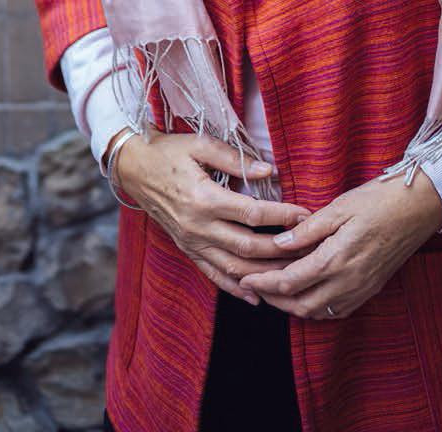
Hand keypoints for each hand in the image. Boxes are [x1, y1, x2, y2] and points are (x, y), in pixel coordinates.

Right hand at [114, 131, 310, 303]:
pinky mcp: (187, 250)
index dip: (281, 216)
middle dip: (281, 250)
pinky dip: (235, 289)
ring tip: (290, 275)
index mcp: (203, 199)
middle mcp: (198, 227)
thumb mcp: (199, 145)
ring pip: (233, 268)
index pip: (251, 214)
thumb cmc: (168, 153)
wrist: (134, 169)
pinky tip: (256, 297)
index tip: (305, 215)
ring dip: (263, 275)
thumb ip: (234, 159)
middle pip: (246, 247)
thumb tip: (268, 171)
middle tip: (307, 248)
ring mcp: (191, 243)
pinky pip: (213, 275)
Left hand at [238, 170, 441, 319]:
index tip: (245, 276)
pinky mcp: (370, 289)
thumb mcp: (339, 207)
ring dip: (292, 305)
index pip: (289, 281)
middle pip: (300, 305)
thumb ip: (306, 229)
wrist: (420, 207)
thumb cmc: (379, 200)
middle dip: (273, 299)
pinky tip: (306, 291)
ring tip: (274, 288)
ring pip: (318, 312)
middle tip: (254, 285)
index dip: (263, 282)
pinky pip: (336, 310)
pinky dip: (315, 307)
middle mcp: (348, 282)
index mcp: (336, 259)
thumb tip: (278, 242)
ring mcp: (361, 290)